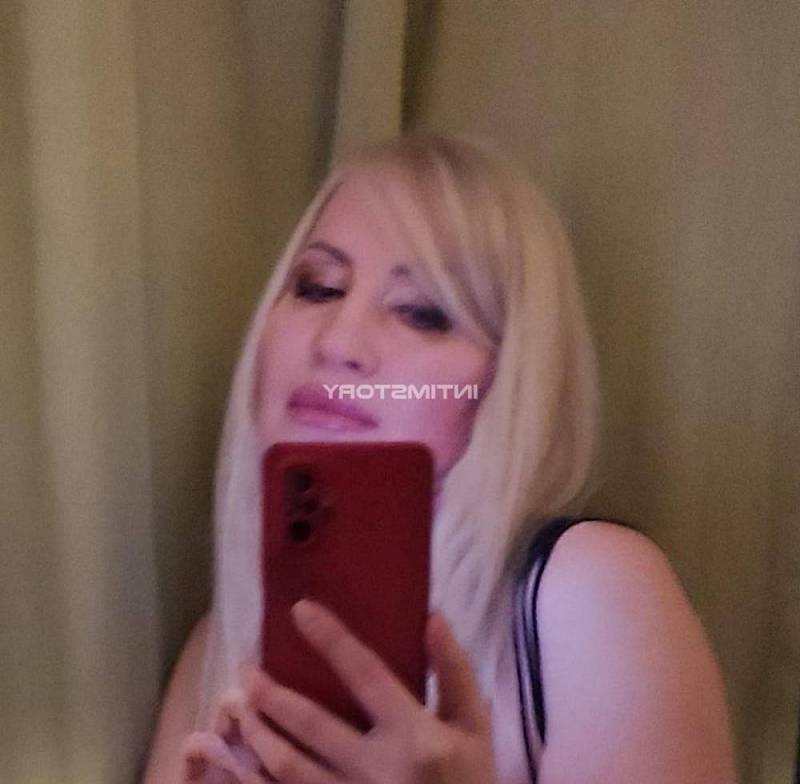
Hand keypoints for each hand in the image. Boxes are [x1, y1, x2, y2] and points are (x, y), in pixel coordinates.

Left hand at [208, 600, 497, 783]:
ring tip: (236, 707)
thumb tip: (432, 617)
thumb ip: (455, 672)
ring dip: (258, 736)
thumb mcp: (475, 728)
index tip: (300, 610)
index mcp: (415, 736)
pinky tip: (239, 761)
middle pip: (313, 726)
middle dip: (272, 696)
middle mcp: (378, 769)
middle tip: (245, 669)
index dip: (331, 639)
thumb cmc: (471, 783)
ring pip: (290, 769)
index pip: (365, 675)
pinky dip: (257, 781)